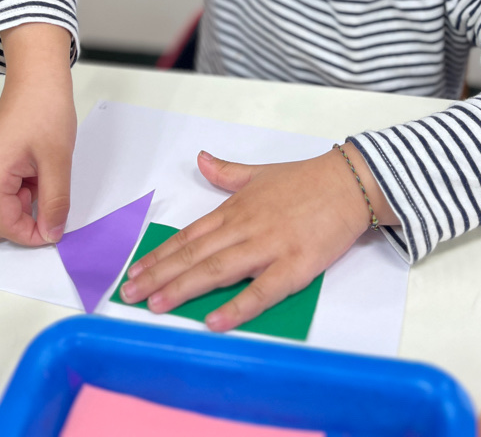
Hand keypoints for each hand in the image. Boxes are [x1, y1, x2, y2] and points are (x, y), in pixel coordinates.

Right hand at [0, 24, 75, 245]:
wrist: (37, 77)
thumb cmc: (46, 112)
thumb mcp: (57, 160)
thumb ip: (55, 202)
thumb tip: (53, 234)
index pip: (6, 228)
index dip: (34, 235)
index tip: (58, 228)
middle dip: (21, 226)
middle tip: (49, 204)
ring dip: (22, 208)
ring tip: (45, 180)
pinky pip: (0, 195)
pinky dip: (20, 194)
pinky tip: (39, 173)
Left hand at [119, 144, 396, 330]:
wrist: (350, 182)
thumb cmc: (307, 180)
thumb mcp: (260, 172)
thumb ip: (227, 172)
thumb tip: (201, 158)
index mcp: (236, 209)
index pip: (189, 236)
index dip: (161, 255)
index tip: (134, 270)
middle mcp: (245, 228)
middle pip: (195, 254)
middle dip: (159, 275)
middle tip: (129, 294)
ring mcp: (269, 247)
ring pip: (218, 270)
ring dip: (183, 288)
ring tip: (155, 305)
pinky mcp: (294, 266)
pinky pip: (261, 291)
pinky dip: (237, 307)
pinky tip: (214, 321)